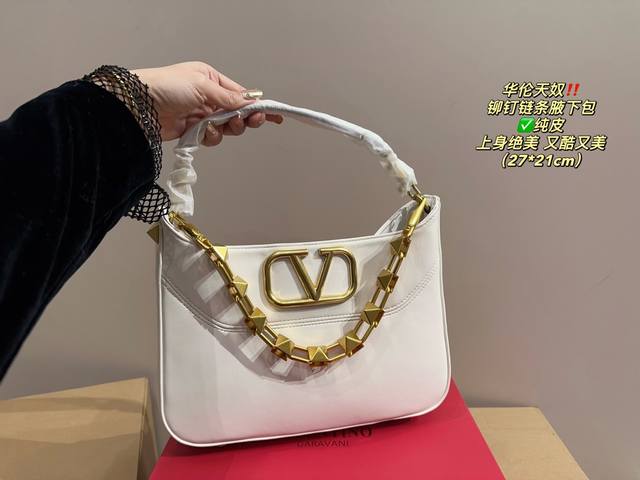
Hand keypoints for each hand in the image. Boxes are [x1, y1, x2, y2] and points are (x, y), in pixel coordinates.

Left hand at [131, 61, 281, 143]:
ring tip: (216, 126)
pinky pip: (211, 137)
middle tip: (246, 122)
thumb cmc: (166, 86)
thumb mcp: (203, 86)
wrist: (139, 106)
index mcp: (211, 80)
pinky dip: (210, 137)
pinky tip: (202, 132)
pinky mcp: (193, 131)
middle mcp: (208, 97)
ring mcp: (201, 115)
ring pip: (226, 128)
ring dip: (225, 129)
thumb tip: (252, 102)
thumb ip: (229, 98)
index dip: (257, 106)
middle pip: (237, 113)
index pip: (240, 95)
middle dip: (242, 119)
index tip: (272, 114)